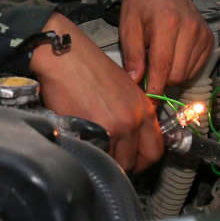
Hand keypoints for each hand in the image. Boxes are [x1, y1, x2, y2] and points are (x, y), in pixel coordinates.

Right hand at [30, 13, 162, 172]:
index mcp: (143, 109)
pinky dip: (87, 152)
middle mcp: (133, 120)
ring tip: (92, 146)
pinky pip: (94, 155)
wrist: (65, 56)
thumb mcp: (124, 87)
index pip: (155, 151)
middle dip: (121, 164)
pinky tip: (81, 141)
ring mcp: (114, 127)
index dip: (142, 161)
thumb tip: (130, 138)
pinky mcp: (92, 131)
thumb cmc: (88, 66)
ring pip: (113, 163)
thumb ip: (131, 114)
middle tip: (108, 158)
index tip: (132, 161)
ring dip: (103, 159)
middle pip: (134, 162)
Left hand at [119, 0, 213, 94]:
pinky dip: (184, 69)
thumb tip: (135, 83)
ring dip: (172, 75)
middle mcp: (190, 29)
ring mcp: (202, 34)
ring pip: (187, 74)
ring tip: (160, 58)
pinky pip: (197, 68)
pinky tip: (173, 56)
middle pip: (177, 75)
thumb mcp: (129, 26)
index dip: (154, 89)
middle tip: (148, 72)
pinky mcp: (209, 38)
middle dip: (161, 80)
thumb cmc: (140, 2)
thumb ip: (132, 55)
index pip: (163, 66)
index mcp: (167, 24)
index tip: (147, 104)